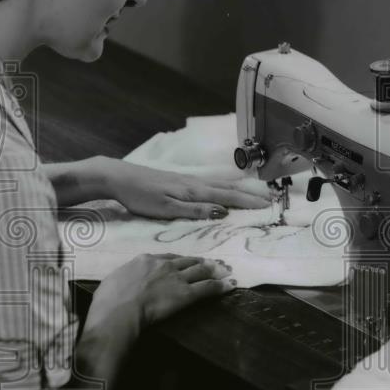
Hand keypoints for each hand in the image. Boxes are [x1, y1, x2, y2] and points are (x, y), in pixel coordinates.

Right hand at [87, 253, 236, 337]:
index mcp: (145, 259)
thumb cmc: (109, 299)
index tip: (188, 262)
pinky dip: (221, 285)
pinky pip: (208, 287)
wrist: (119, 310)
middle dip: (203, 262)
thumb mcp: (115, 280)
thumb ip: (127, 277)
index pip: (169, 257)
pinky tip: (231, 285)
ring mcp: (176, 278)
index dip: (181, 260)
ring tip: (226, 270)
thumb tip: (126, 281)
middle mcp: (164, 265)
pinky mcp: (186, 293)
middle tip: (215, 263)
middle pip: (188, 261)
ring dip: (216, 270)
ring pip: (201, 271)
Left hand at [106, 160, 271, 219]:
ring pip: (221, 184)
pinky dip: (226, 187)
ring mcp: (188, 180)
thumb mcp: (166, 208)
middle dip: (250, 195)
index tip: (267, 206)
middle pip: (229, 189)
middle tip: (270, 199)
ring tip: (255, 194)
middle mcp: (195, 183)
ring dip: (240, 190)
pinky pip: (211, 184)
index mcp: (194, 191)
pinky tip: (226, 188)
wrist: (119, 177)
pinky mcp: (181, 180)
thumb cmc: (140, 196)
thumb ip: (194, 211)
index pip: (227, 198)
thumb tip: (222, 212)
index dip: (248, 202)